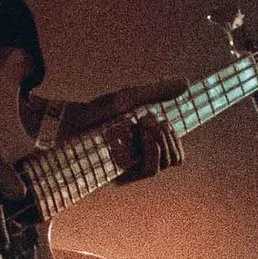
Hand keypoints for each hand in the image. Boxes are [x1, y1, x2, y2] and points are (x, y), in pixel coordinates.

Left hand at [61, 79, 188, 178]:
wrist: (69, 123)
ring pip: (167, 163)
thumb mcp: (130, 97)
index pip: (175, 151)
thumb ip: (158, 92)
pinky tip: (143, 135)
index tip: (162, 120)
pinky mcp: (123, 175)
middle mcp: (141, 158)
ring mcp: (133, 168)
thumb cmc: (96, 111)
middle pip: (176, 158)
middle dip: (169, 135)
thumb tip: (187, 83)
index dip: (175, 137)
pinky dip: (153, 150)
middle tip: (147, 119)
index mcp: (145, 143)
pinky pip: (151, 170)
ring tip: (142, 125)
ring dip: (161, 140)